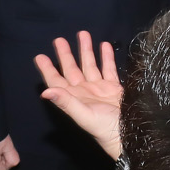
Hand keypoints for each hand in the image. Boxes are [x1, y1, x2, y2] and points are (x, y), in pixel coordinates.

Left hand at [35, 32, 123, 159]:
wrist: (130, 135)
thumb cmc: (104, 128)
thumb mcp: (83, 115)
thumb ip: (66, 102)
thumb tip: (45, 91)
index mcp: (73, 99)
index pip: (57, 81)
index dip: (48, 70)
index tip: (40, 56)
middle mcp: (84, 92)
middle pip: (71, 70)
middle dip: (66, 55)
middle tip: (59, 40)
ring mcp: (99, 89)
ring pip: (90, 65)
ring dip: (86, 51)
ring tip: (83, 34)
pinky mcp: (114, 88)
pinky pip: (108, 69)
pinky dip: (106, 57)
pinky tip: (104, 45)